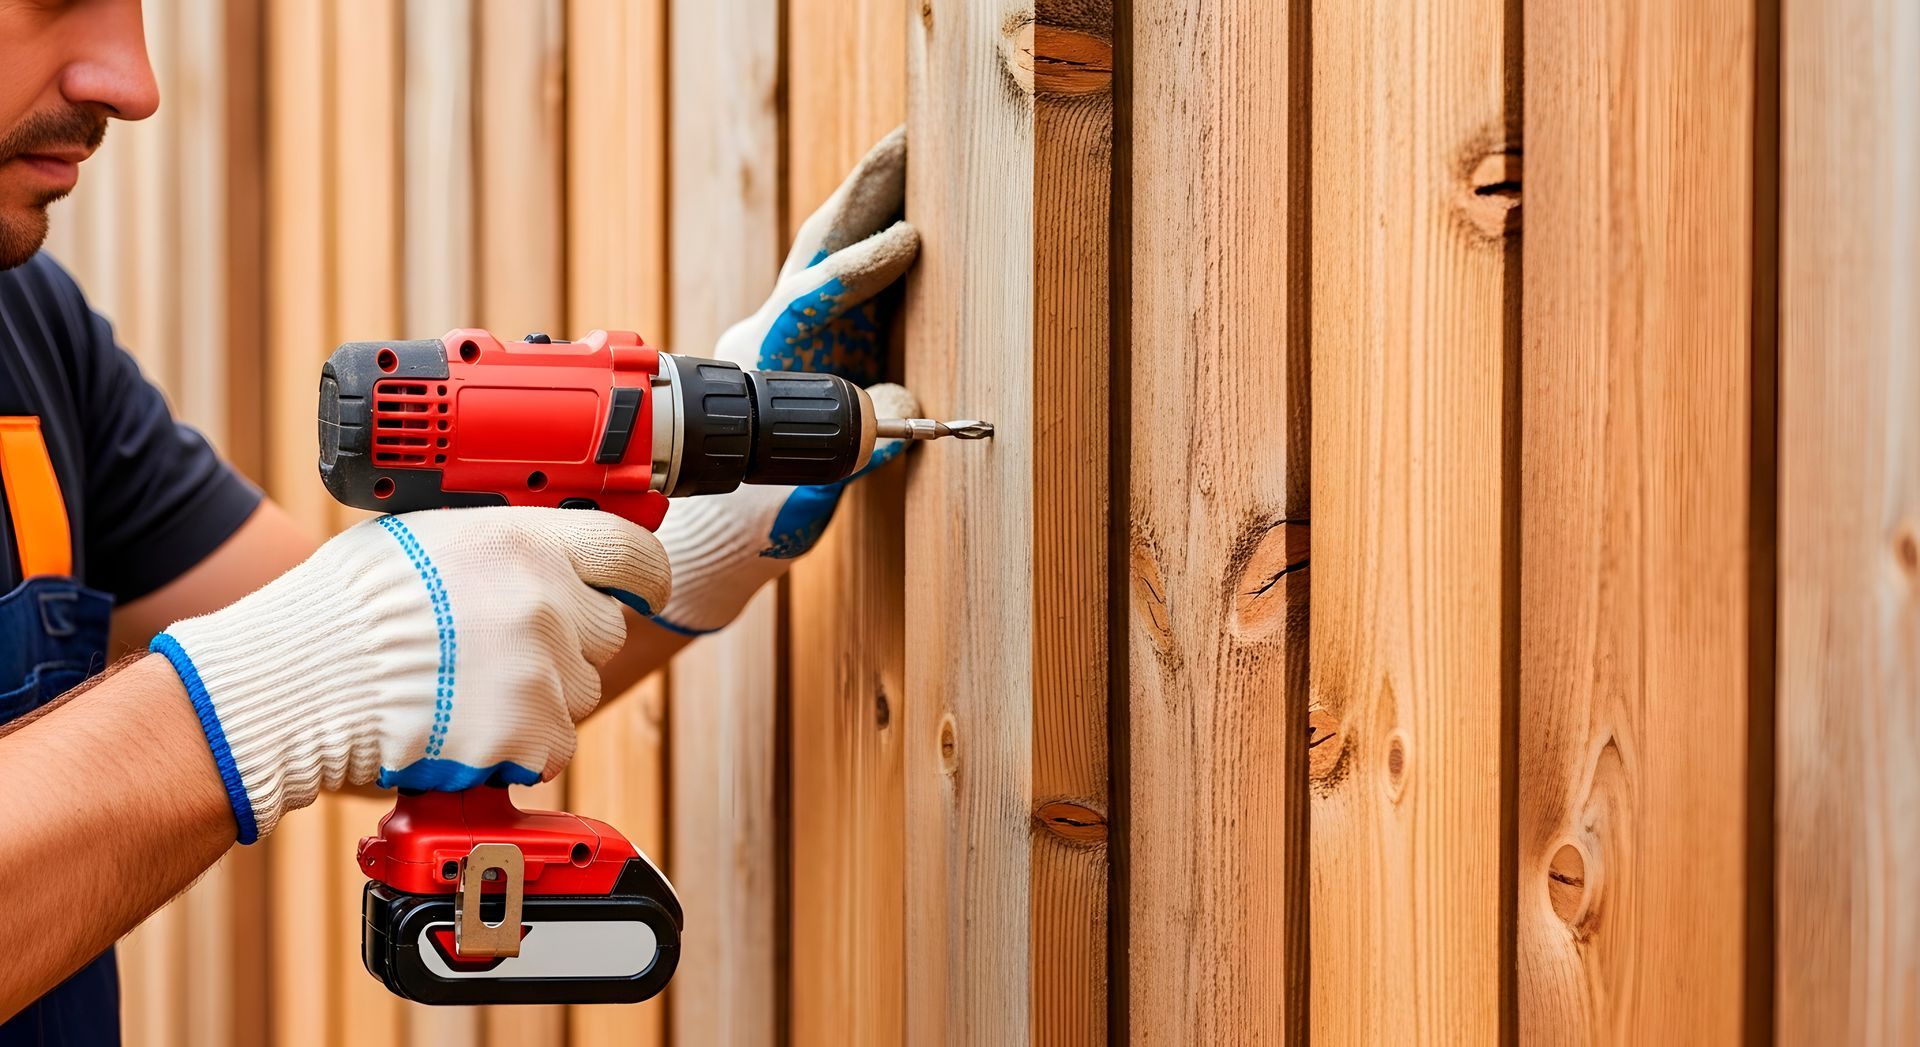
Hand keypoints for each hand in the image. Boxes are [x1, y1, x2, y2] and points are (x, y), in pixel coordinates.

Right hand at [149, 507, 670, 842]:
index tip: (639, 587)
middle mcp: (546, 600)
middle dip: (568, 642)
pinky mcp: (530, 733)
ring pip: (580, 690)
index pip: (632, 551)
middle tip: (502, 649)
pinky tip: (467, 726)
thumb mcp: (428, 537)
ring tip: (468, 688)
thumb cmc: (347, 608)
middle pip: (606, 629)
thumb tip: (547, 550)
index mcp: (525, 540)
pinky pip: (554, 746)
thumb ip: (503, 544)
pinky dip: (520, 748)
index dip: (642, 573)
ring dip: (541, 696)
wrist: (303, 682)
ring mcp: (543, 669)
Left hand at [650, 125, 919, 633]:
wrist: (716, 532)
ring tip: (915, 155)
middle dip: (864, 196)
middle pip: (816, 248)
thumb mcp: (804, 492)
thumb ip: (852, 451)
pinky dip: (878, 239)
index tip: (906, 241)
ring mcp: (790, 333)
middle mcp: (768, 333)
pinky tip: (915, 211)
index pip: (808, 298)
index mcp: (760, 365)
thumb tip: (905, 408)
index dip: (857, 269)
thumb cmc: (751, 516)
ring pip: (829, 253)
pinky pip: (846, 279)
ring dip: (872, 204)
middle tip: (909, 145)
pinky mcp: (813, 343)